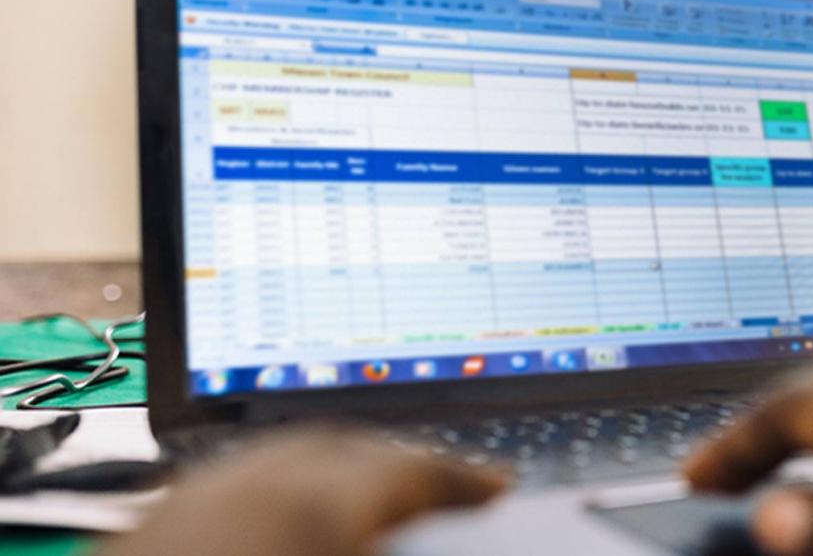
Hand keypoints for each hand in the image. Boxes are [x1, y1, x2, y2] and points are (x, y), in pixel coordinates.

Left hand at [99, 428, 506, 555]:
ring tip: (368, 511)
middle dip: (398, 464)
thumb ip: (389, 552)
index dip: (461, 478)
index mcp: (306, 511)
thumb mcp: (329, 550)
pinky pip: (222, 492)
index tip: (495, 486)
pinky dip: (269, 501)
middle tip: (443, 492)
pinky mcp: (137, 537)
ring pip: (272, 461)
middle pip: (338, 446)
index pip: (407, 468)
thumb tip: (432, 545)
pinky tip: (280, 538)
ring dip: (333, 475)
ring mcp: (178, 508)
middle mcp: (237, 491)